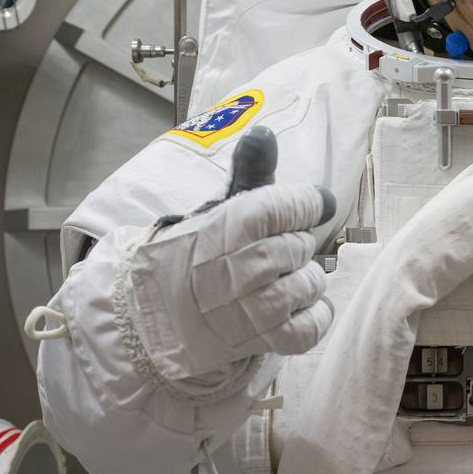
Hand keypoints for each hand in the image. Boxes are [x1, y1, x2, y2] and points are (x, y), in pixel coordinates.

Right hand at [126, 130, 336, 378]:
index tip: (302, 207)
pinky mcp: (264, 342)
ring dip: (301, 282)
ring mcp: (255, 309)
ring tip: (274, 282)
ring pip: (311, 284)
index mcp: (231, 226)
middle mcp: (242, 268)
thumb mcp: (220, 208)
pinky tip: (295, 307)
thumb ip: (250, 171)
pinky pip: (313, 325)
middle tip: (269, 254)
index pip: (293, 204)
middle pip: (301, 246)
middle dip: (292, 248)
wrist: (159, 316)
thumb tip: (264, 132)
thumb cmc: (196, 255)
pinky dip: (313, 315)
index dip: (305, 204)